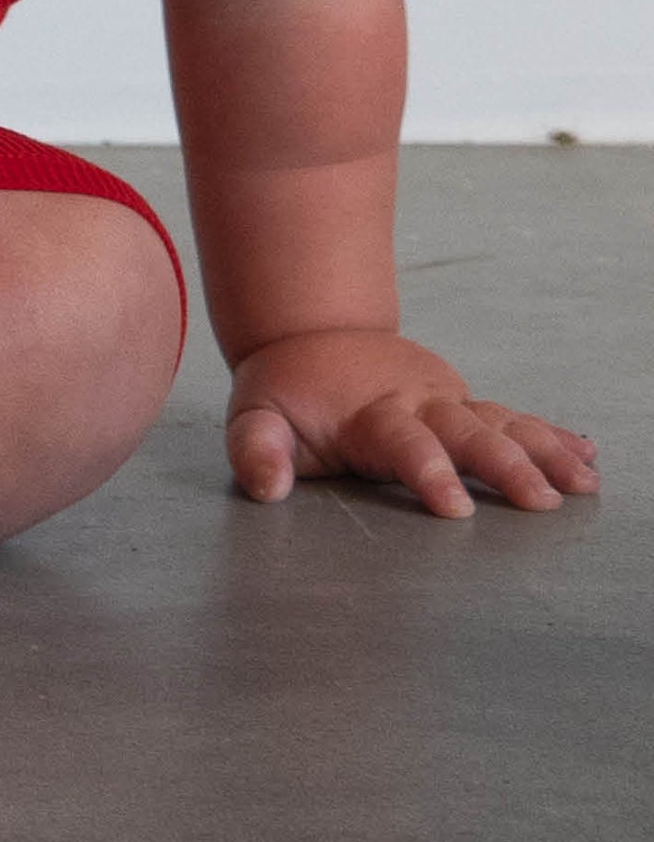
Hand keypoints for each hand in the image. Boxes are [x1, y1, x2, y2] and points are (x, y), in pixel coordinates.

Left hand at [225, 328, 600, 517]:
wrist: (310, 335)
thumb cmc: (284, 392)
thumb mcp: (254, 416)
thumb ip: (257, 450)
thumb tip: (266, 488)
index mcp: (367, 413)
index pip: (402, 443)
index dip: (428, 471)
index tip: (455, 506)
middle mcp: (415, 403)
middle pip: (466, 433)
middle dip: (504, 466)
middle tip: (541, 501)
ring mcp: (444, 400)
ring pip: (501, 424)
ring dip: (543, 452)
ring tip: (583, 482)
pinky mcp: (461, 403)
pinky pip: (511, 417)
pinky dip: (550, 435)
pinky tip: (587, 456)